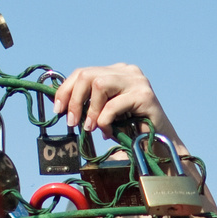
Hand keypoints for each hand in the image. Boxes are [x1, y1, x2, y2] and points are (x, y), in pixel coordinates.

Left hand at [54, 65, 175, 141]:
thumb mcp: (104, 112)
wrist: (158, 145)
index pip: (83, 72)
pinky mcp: (146, 96)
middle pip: (88, 75)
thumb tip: (60, 103)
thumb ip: (88, 103)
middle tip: (72, 123)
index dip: (66, 90)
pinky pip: (114, 105)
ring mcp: (138, 81)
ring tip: (91, 128)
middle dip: (74, 100)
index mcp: (117, 71)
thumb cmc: (129, 129)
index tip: (58, 110)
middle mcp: (128, 71)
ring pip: (99, 84)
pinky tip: (108, 132)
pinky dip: (105, 120)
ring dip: (90, 110)